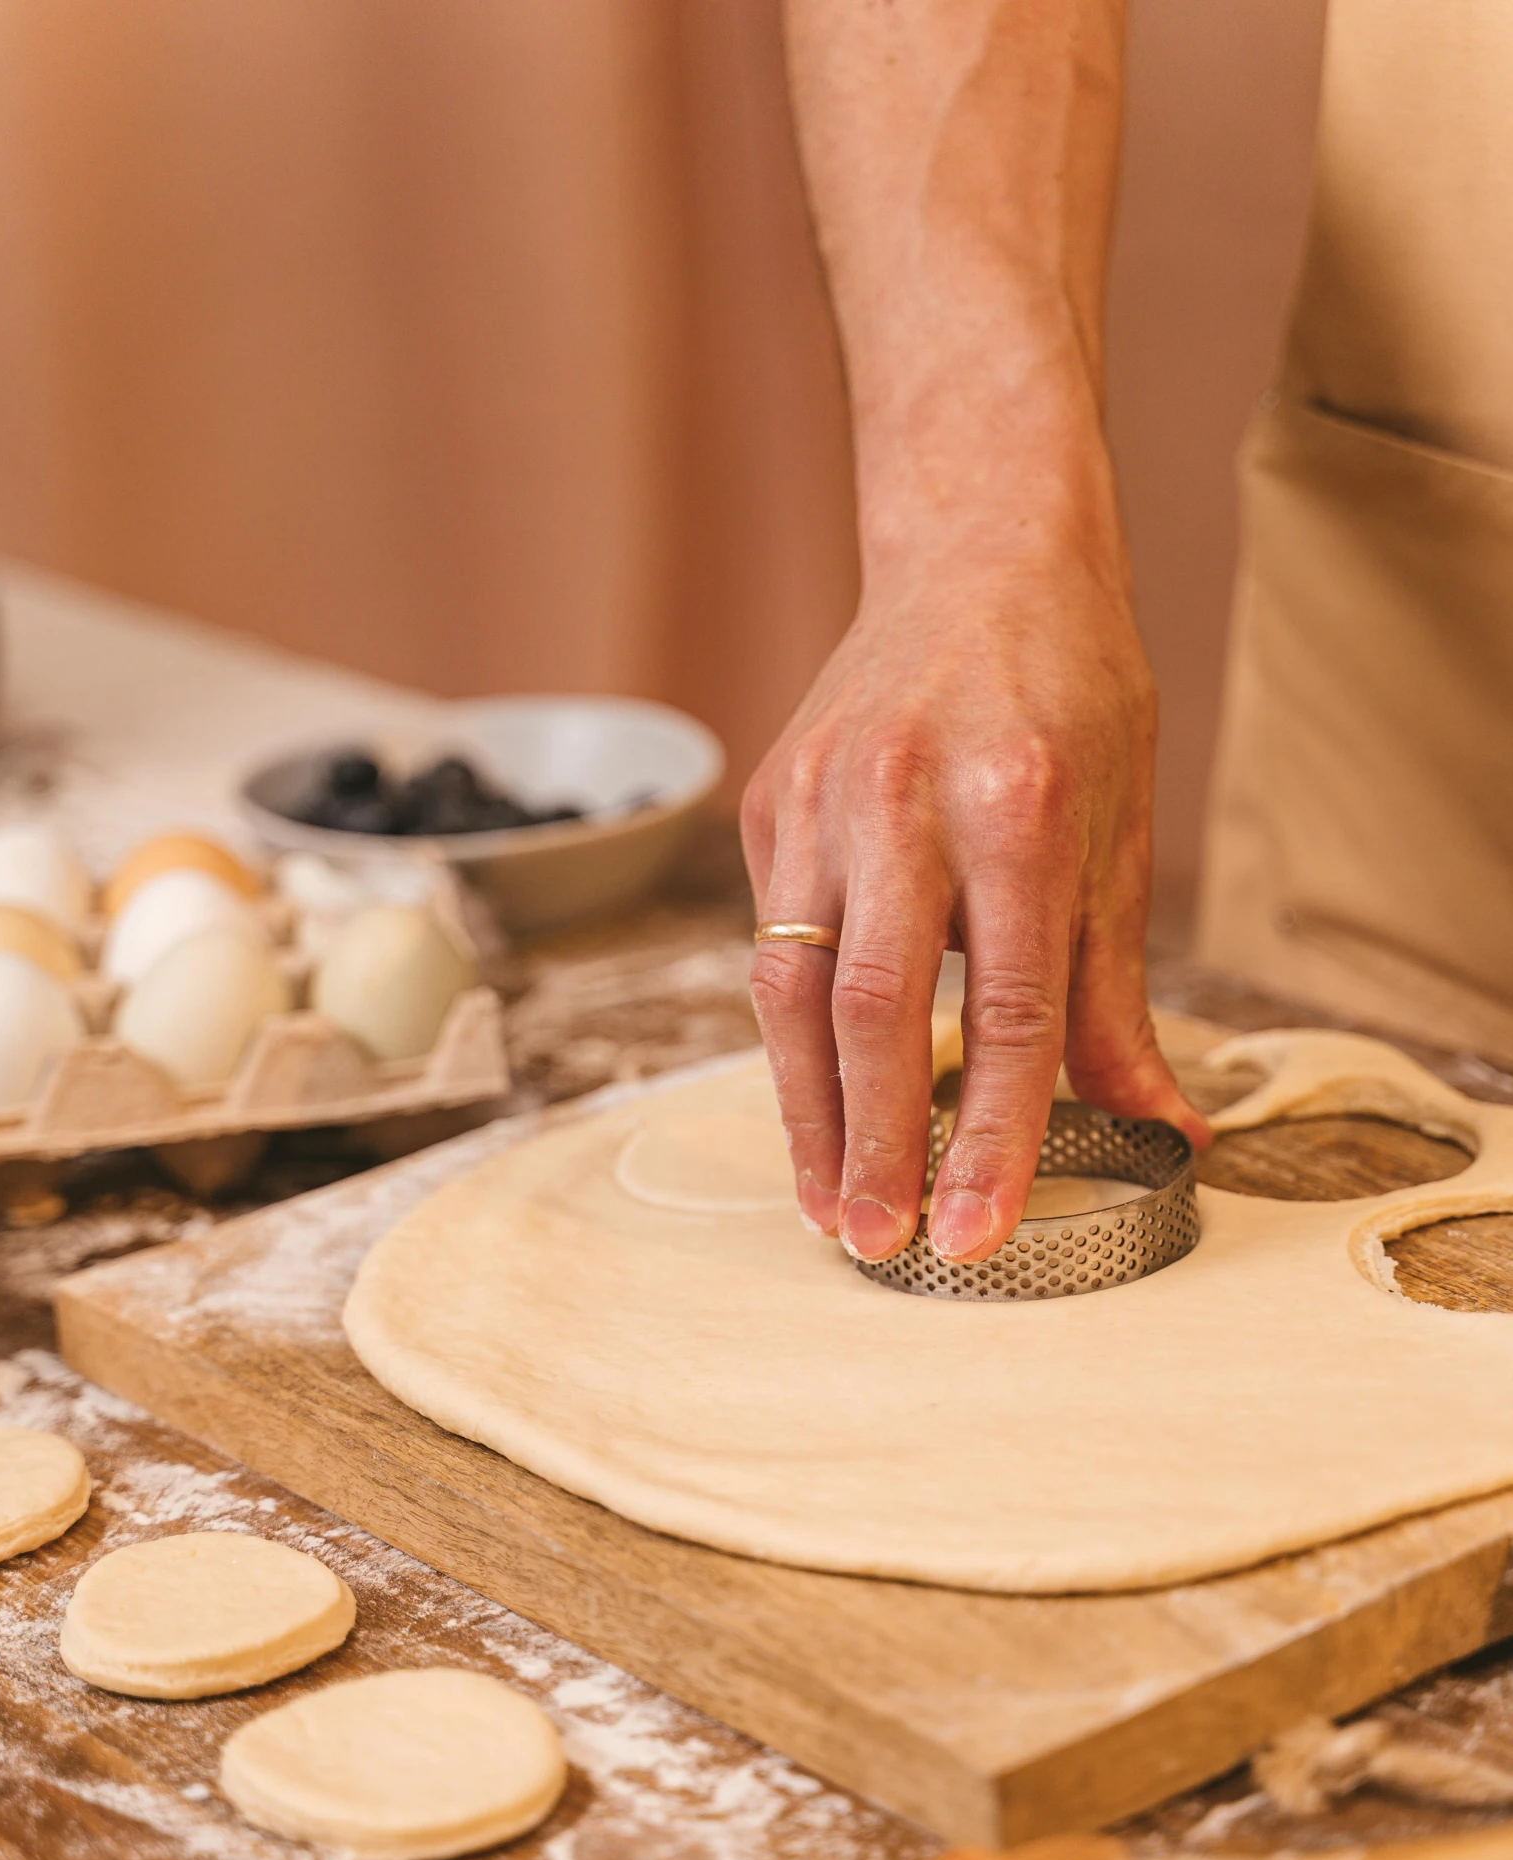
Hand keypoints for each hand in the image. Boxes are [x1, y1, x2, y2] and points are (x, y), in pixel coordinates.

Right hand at [741, 521, 1211, 1263]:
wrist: (975, 548)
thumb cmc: (1069, 687)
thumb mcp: (1123, 827)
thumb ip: (1117, 992)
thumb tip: (1158, 1128)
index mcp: (1022, 803)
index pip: (1004, 1008)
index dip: (989, 1134)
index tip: (975, 1230)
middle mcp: (905, 798)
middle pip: (871, 1010)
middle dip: (873, 1144)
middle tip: (881, 1243)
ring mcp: (820, 797)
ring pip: (791, 991)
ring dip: (807, 1115)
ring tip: (830, 1206)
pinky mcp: (769, 802)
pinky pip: (771, 944)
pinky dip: (792, 1039)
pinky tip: (815, 1106)